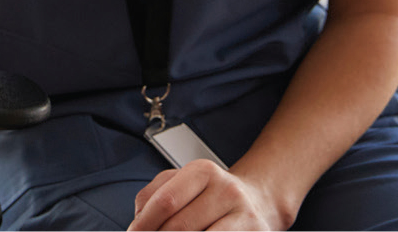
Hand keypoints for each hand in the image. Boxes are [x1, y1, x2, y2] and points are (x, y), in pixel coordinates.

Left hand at [128, 161, 289, 230]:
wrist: (258, 200)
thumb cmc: (210, 194)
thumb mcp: (180, 183)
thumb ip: (152, 197)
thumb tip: (138, 222)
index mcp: (202, 171)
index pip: (165, 202)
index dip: (144, 224)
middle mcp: (227, 190)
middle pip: (180, 226)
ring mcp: (245, 215)